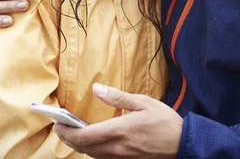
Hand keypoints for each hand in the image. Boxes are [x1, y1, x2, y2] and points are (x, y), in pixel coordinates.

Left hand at [54, 83, 182, 158]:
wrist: (183, 144)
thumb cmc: (164, 121)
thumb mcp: (142, 102)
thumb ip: (116, 97)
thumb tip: (96, 88)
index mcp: (118, 131)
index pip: (83, 136)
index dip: (66, 131)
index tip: (57, 122)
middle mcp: (116, 148)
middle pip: (83, 148)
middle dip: (67, 138)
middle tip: (60, 126)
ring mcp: (121, 157)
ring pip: (91, 154)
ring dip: (78, 145)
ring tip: (72, 132)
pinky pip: (102, 158)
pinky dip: (92, 150)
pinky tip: (92, 140)